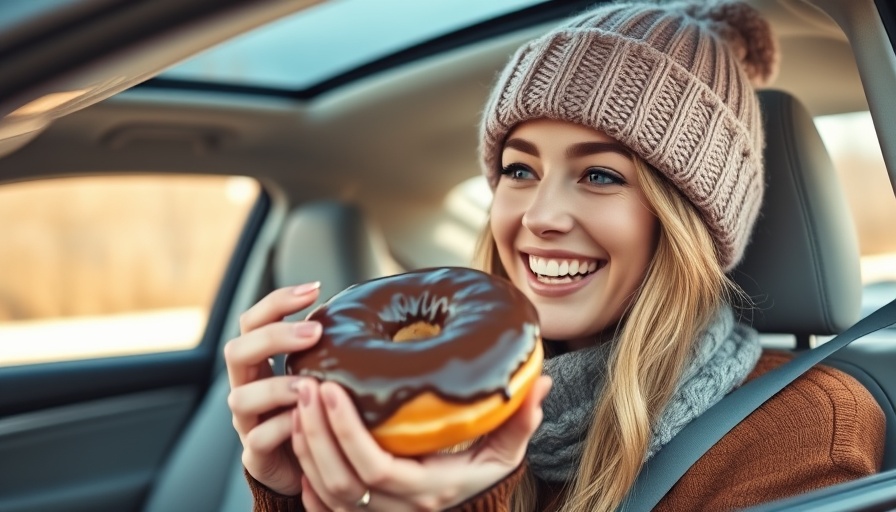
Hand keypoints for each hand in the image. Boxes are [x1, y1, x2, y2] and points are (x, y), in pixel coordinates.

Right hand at [224, 281, 321, 495]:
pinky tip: (307, 419)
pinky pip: (258, 439)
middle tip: (315, 333)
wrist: (309, 468)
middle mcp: (247, 387)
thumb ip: (334, 348)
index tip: (314, 289)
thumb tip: (374, 308)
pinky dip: (283, 427)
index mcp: (261, 362)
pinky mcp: (257, 455)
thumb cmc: (321, 412)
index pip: (253, 321)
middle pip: (236, 350)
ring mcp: (248, 422)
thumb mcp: (325, 374)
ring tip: (310, 383)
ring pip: (241, 397)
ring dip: (276, 386)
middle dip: (274, 337)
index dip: (277, 302)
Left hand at [292, 374, 551, 510]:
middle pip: (342, 480)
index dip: (347, 433)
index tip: (331, 389)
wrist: (464, 507)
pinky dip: (304, 473)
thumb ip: (520, 420)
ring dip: (305, 446)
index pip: (377, 467)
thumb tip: (541, 382)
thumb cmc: (480, 473)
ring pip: (324, 490)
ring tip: (299, 401)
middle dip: (316, 432)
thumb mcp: (505, 450)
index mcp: (430, 490)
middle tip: (306, 385)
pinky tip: (299, 438)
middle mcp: (399, 509)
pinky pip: (319, 504)